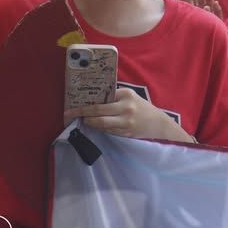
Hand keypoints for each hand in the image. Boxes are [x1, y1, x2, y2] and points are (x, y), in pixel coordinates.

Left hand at [64, 88, 191, 140]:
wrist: (159, 125)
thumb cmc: (142, 109)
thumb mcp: (131, 98)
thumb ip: (115, 98)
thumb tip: (93, 100)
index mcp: (126, 94)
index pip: (102, 97)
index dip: (87, 102)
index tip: (74, 103)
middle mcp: (126, 107)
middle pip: (98, 111)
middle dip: (82, 113)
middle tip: (68, 114)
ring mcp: (126, 121)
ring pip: (101, 123)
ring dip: (89, 122)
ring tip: (81, 121)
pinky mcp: (125, 133)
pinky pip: (107, 131)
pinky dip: (98, 128)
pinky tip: (93, 126)